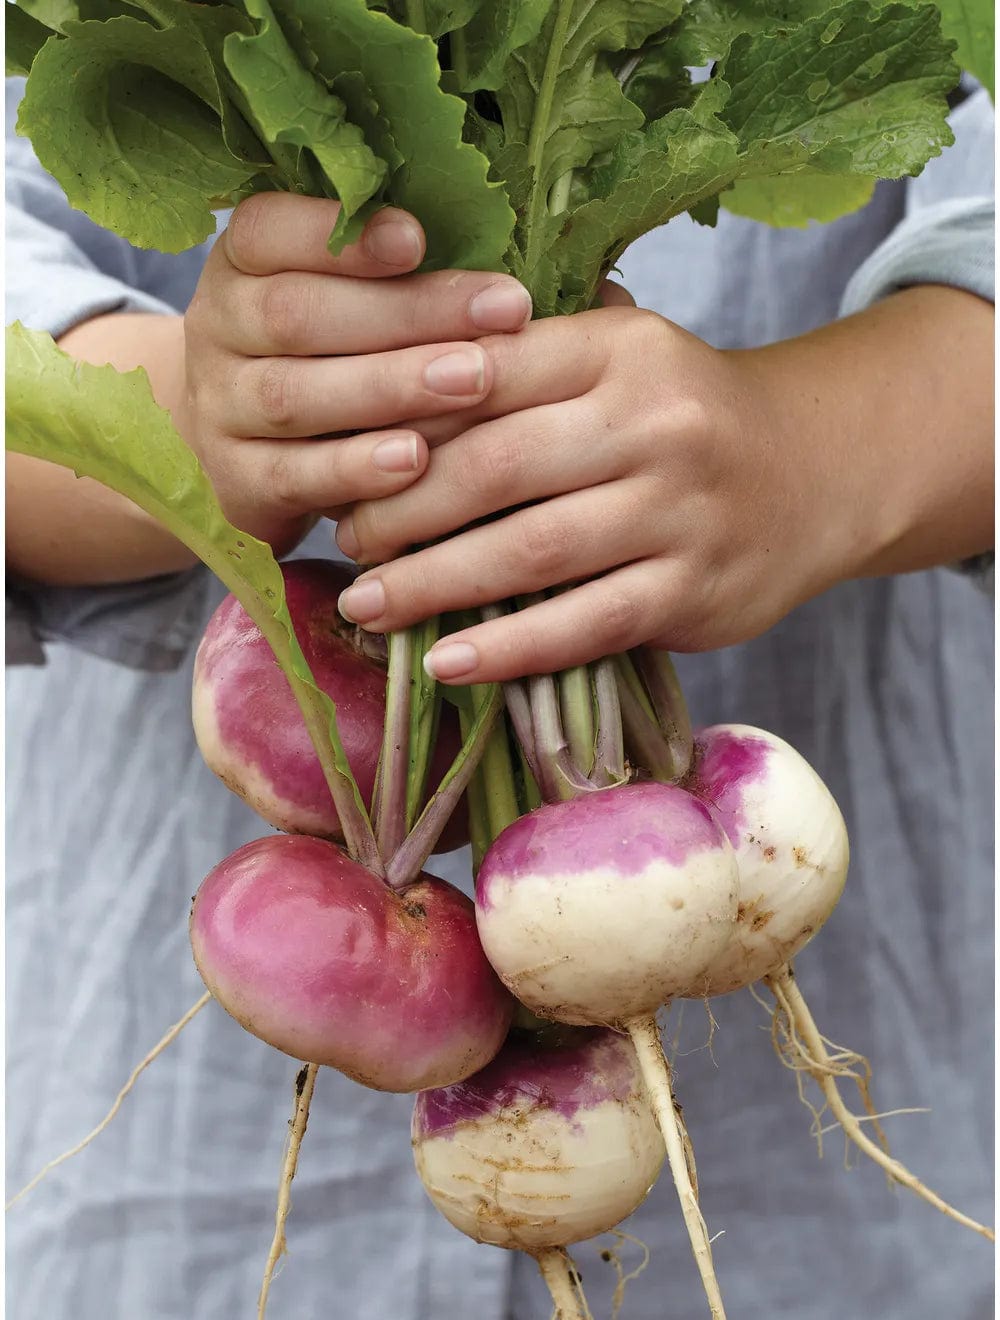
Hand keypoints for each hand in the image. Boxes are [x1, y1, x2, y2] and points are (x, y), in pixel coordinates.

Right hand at [179, 193, 532, 551]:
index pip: (268, 230)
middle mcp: (217, 329)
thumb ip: (395, 273)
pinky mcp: (236, 483)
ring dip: (392, 387)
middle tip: (505, 310)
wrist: (237, 454)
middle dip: (410, 311)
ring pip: (296, 394)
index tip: (420, 237)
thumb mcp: (339, 299)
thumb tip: (501, 252)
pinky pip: (295, 476)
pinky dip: (357, 470)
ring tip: (476, 380)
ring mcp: (221, 410)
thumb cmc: (324, 358)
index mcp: (241, 263)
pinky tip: (417, 462)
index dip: (343, 237)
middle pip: (298, 313)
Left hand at [332, 285, 992, 682]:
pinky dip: (507, 648)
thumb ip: (525, 364)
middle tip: (346, 539)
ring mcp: (681, 512)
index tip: (341, 457)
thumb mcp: (621, 360)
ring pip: (531, 552)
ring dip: (433, 584)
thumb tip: (381, 397)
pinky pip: (582, 625)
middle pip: (494, 466)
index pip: (483, 375)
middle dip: (401, 509)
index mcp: (620, 349)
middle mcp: (655, 422)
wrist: (816, 473)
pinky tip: (445, 663)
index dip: (399, 420)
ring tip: (367, 605)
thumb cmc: (684, 417)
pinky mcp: (695, 592)